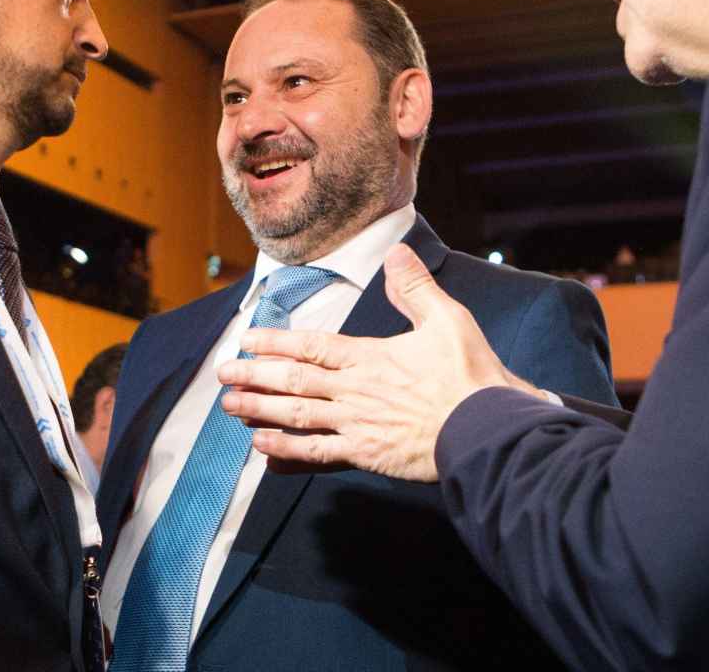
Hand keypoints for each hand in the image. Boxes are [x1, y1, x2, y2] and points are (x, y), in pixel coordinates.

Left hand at [218, 244, 542, 481]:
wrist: (486, 430)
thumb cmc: (469, 376)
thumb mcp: (447, 319)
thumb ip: (415, 288)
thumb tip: (397, 253)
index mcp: (369, 357)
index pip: (311, 345)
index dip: (275, 341)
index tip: (247, 338)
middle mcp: (354, 390)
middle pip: (293, 380)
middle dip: (254, 375)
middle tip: (222, 373)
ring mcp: (356, 425)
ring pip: (296, 416)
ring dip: (259, 409)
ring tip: (228, 406)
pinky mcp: (366, 455)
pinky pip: (316, 453)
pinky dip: (286, 451)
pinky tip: (261, 449)